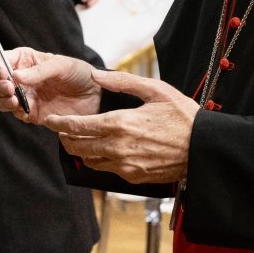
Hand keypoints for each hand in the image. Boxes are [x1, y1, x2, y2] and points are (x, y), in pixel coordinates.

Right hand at [0, 48, 99, 122]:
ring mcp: (25, 96)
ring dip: (2, 99)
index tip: (2, 72)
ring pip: (0, 99)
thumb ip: (39, 71)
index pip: (0, 59)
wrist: (96, 96)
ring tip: (14, 100)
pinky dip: (15, 112)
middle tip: (9, 88)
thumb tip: (16, 76)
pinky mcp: (31, 113)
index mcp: (26, 60)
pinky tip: (24, 109)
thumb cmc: (80, 73)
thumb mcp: (62, 65)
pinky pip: (15, 113)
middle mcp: (21, 78)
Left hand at [45, 70, 197, 183]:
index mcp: (120, 123)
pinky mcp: (134, 177)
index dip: (59, 124)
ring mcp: (125, 165)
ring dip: (81, 151)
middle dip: (65, 139)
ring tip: (81, 140)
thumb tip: (96, 75)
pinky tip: (104, 150)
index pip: (77, 126)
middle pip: (78, 147)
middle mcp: (118, 147)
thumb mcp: (156, 90)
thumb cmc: (182, 116)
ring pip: (90, 161)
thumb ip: (122, 81)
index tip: (49, 120)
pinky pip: (107, 170)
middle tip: (62, 131)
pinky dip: (100, 160)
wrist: (204, 148)